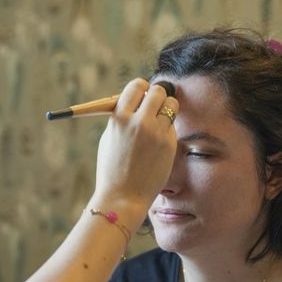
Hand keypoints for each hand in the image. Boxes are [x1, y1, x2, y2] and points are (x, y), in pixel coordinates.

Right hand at [93, 78, 178, 218]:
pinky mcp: (168, 144)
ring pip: (171, 105)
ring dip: (166, 109)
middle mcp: (139, 121)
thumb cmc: (112, 168)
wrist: (122, 196)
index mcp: (119, 117)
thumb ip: (121, 117)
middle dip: (156, 96)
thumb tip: (136, 101)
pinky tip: (157, 145)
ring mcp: (156, 132)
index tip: (142, 96)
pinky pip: (172, 126)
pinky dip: (166, 130)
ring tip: (157, 122)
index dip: (141, 89)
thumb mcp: (109, 138)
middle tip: (152, 107)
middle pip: (158, 91)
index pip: (137, 86)